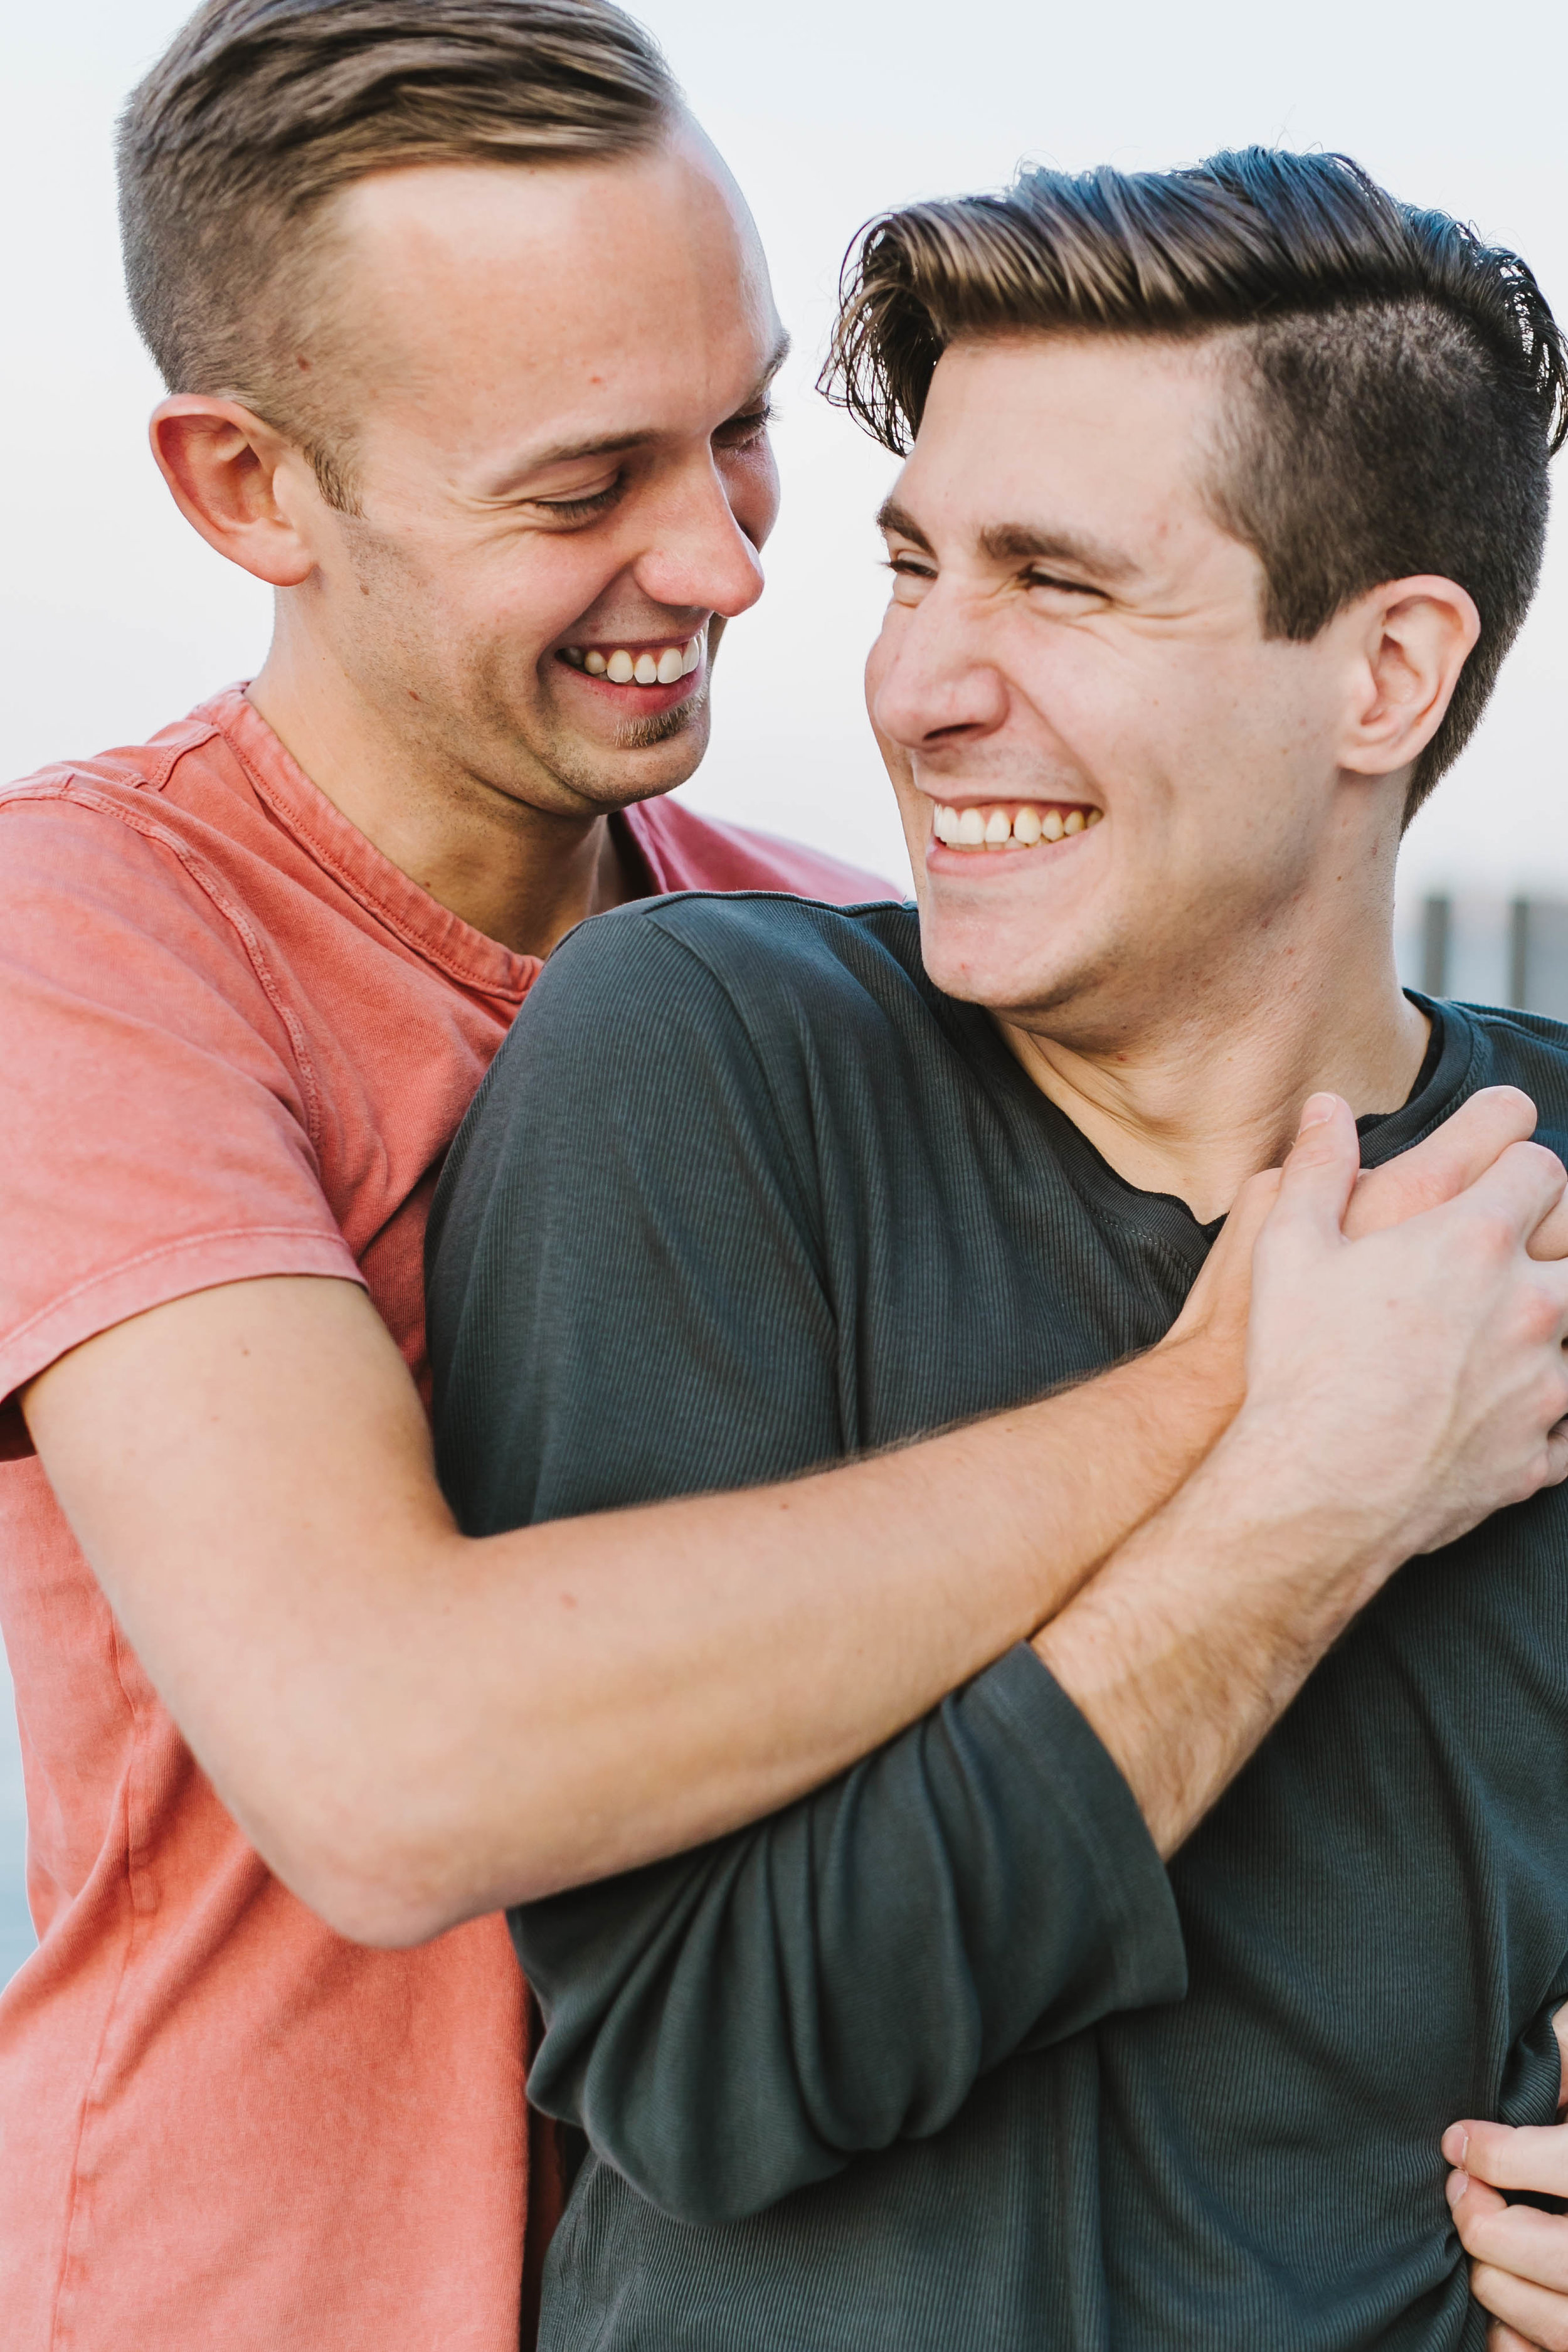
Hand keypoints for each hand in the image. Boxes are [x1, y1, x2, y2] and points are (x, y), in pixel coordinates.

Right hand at [1238, 1092, 1567, 1580]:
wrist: (1318, 1488)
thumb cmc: (1300, 1364)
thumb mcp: (1287, 1248)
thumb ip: (1316, 1168)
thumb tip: (1326, 1107)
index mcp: (1473, 1239)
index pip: (1538, 1165)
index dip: (1514, 1165)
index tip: (1493, 1178)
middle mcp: (1529, 1304)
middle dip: (1548, 1239)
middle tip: (1501, 1253)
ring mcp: (1544, 1381)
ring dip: (1546, 1325)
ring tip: (1498, 1335)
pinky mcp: (1539, 1450)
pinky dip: (1545, 1415)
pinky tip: (1505, 1411)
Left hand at [1445, 2007, 1567, 2350]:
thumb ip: (1562, 2059)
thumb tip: (1521, 2070)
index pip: (1559, 2166)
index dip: (1494, 2154)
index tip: (1458, 2140)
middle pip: (1554, 2256)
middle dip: (1487, 2225)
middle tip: (1462, 2190)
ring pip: (1555, 2319)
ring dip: (1496, 2281)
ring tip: (1480, 2237)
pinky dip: (1516, 2335)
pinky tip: (1505, 2296)